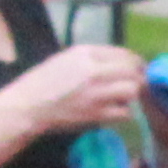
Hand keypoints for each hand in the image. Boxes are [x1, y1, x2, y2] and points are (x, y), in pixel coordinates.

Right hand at [17, 44, 145, 133]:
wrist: (28, 106)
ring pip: (132, 90)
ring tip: (123, 97)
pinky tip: (114, 111)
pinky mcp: (97, 114)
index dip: (136, 62)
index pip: (124, 54)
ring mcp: (96, 93)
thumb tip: (121, 62)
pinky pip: (125, 113)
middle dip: (139, 78)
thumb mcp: (66, 59)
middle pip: (133, 71)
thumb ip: (93, 58)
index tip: (139, 69)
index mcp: (85, 53)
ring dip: (132, 95)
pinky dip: (123, 112)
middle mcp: (94, 70)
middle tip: (137, 84)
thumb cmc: (44, 81)